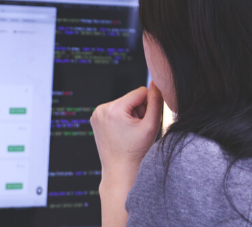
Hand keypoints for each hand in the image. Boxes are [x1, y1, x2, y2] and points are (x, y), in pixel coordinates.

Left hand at [90, 81, 163, 226]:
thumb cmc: (136, 151)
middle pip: (130, 98)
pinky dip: (121, 119)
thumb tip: (156, 82)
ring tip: (130, 133)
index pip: (140, 92)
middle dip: (138, 111)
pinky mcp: (95, 120)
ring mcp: (95, 115)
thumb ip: (156, 102)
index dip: (148, 105)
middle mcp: (101, 109)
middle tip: (138, 130)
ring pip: (123, 105)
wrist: (120, 170)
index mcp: (113, 108)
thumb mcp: (151, 125)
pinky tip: (122, 133)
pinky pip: (114, 111)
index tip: (147, 121)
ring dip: (130, 115)